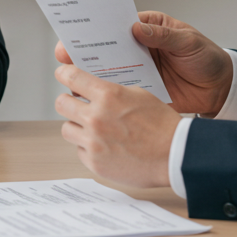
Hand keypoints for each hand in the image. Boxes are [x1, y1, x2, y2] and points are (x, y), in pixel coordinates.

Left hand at [54, 65, 178, 187]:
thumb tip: (92, 91)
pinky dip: (88, 147)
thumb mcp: (139, 95)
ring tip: (91, 128)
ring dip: (77, 126)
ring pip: (66, 129)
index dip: (64, 73)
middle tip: (74, 103)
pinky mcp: (95, 163)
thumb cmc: (162, 124)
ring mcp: (94, 142)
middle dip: (67, 101)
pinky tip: (105, 146)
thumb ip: (112, 92)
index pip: (72, 77)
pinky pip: (79, 150)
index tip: (62, 74)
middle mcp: (96, 118)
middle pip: (61, 104)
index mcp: (108, 96)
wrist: (175, 155)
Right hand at [55, 10, 232, 116]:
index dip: (96, 26)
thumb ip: (163, 35)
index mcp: (147, 27)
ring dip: (91, 74)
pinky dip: (107, 94)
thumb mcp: (187, 41)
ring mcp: (138, 69)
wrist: (220, 87)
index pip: (116, 23)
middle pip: (106, 47)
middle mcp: (137, 47)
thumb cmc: (207, 58)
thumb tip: (136, 27)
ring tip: (72, 79)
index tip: (77, 30)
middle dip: (84, 51)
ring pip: (109, 70)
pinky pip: (120, 91)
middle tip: (64, 57)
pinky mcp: (141, 90)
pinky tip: (92, 98)